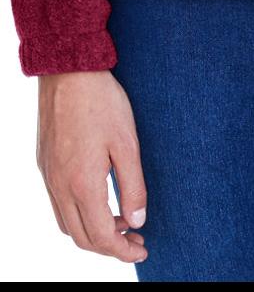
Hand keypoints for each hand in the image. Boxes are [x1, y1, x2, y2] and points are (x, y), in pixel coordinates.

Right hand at [36, 69, 148, 266]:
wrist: (68, 70)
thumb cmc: (101, 102)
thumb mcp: (127, 143)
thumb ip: (133, 186)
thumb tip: (137, 221)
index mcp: (82, 184)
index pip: (102, 237)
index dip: (123, 251)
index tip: (142, 249)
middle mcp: (60, 186)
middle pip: (81, 238)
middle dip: (109, 247)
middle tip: (135, 239)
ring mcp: (48, 175)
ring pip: (67, 224)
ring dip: (93, 232)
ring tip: (120, 220)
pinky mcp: (44, 163)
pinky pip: (58, 204)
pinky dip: (78, 214)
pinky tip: (98, 199)